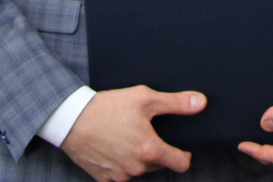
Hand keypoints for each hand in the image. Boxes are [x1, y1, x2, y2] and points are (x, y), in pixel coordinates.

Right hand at [59, 85, 204, 181]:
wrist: (71, 119)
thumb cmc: (108, 107)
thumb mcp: (144, 98)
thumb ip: (175, 103)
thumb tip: (201, 103)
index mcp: (150, 150)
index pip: (182, 163)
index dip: (184, 153)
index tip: (179, 144)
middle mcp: (136, 168)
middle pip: (160, 165)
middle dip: (157, 151)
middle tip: (145, 131)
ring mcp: (120, 176)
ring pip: (140, 170)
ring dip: (139, 158)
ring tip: (127, 136)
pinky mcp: (105, 179)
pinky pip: (121, 174)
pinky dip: (121, 163)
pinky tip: (114, 146)